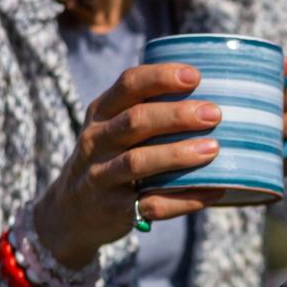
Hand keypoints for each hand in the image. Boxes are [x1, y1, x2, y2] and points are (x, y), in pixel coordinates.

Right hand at [34, 64, 224, 268]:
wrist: (72, 210)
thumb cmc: (110, 157)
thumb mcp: (113, 128)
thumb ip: (147, 110)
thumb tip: (214, 95)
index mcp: (102, 113)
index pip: (128, 85)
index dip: (161, 77)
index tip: (195, 75)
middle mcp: (97, 141)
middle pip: (135, 121)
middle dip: (176, 115)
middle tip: (213, 113)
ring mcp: (102, 176)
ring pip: (138, 162)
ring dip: (177, 154)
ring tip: (212, 148)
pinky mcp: (116, 209)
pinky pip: (152, 204)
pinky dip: (185, 199)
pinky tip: (214, 190)